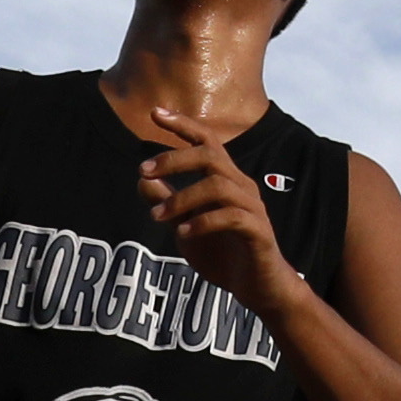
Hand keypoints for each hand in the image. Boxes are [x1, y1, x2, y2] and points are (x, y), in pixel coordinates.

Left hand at [140, 124, 300, 318]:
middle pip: (211, 155)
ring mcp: (252, 209)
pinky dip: (202, 222)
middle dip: (174, 159)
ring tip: (157, 215)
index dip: (183, 125)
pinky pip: (231, 217)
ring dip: (182, 197)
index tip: (156, 113)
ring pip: (218, 185)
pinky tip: (182, 233)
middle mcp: (242, 187)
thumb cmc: (223, 253)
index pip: (207, 142)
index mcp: (226, 180)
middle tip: (143, 171)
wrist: (258, 287)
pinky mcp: (258, 232)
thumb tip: (142, 179)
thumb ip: (168, 202)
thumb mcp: (186, 226)